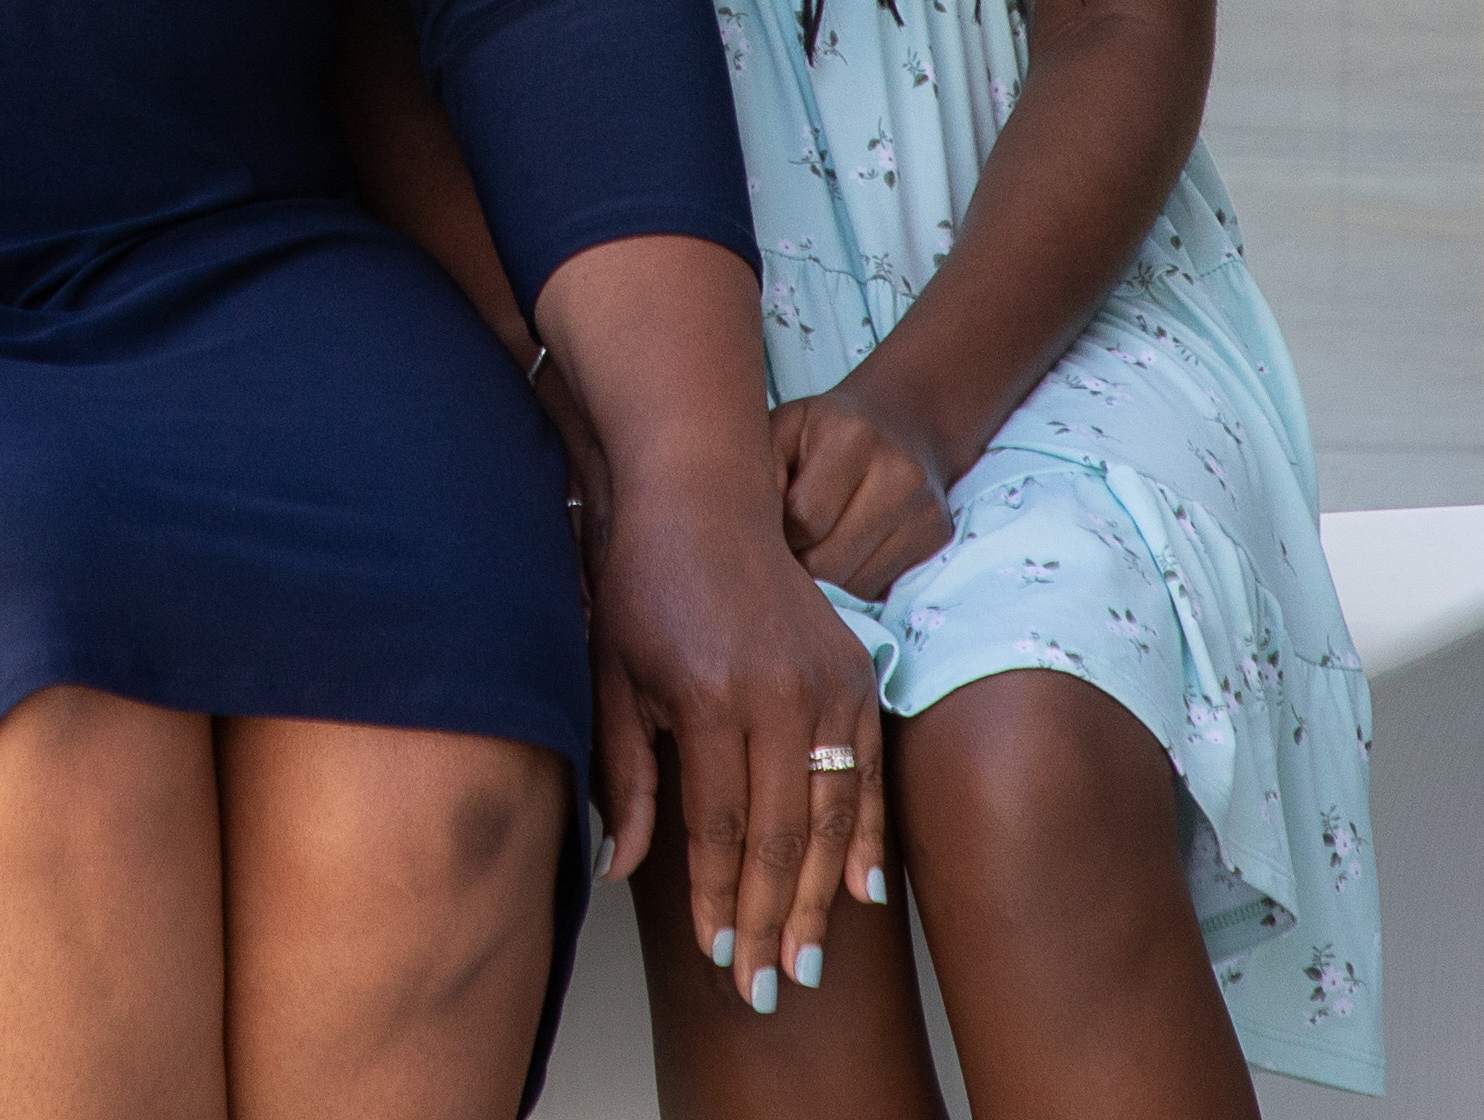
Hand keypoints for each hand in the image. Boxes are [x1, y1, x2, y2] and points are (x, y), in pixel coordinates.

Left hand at [589, 438, 888, 1012]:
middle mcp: (779, 694)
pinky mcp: (856, 673)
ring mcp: (827, 683)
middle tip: (764, 988)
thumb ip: (626, 778)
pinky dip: (869, 837)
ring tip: (807, 962)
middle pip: (781, 837)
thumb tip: (622, 869)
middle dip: (772, 923)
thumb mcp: (613, 676)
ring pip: (832, 817)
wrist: (701, 494)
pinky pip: (869, 773)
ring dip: (820, 898)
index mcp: (711, 697)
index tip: (716, 957)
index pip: (721, 830)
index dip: (720, 902)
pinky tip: (862, 893)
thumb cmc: (644, 582)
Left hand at [774, 380, 956, 602]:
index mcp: (852, 436)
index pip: (804, 518)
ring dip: (825, 578)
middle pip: (831, 560)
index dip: (778, 531)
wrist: (901, 421)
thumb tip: (747, 528)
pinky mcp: (938, 537)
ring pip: (855, 584)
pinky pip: (880, 589)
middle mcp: (899, 472)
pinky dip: (853, 582)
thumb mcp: (784, 428)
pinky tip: (845, 550)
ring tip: (814, 545)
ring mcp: (924, 508)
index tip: (769, 522)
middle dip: (798, 562)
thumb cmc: (825, 430)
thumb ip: (760, 469)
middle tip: (787, 545)